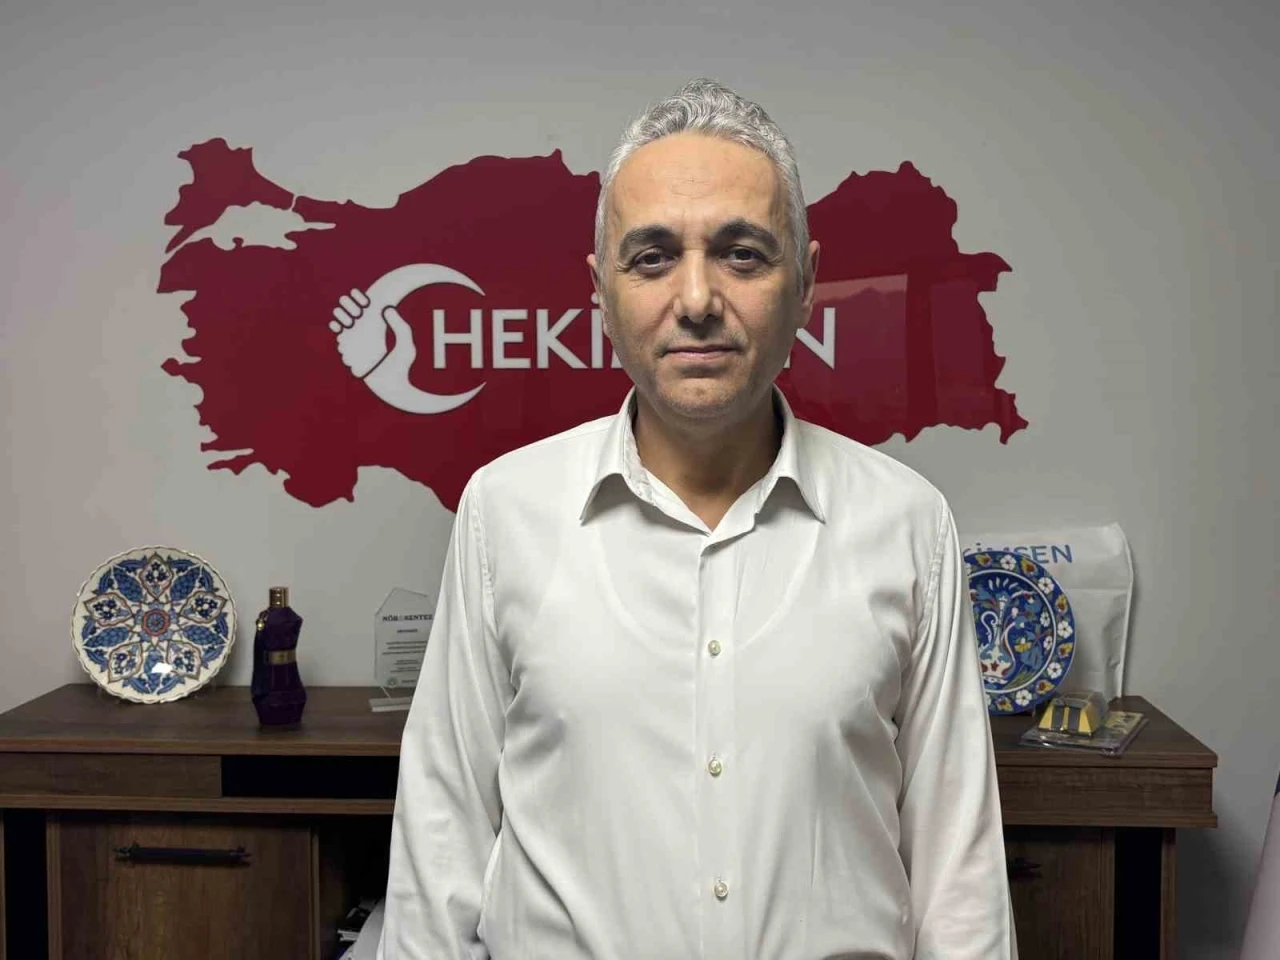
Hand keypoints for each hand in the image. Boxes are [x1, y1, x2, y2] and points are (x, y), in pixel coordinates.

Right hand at [327, 265, 487, 414]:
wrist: (392, 387)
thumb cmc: (402, 367)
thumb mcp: (405, 346)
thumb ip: (400, 327)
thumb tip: (387, 308)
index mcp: (380, 329)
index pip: (366, 309)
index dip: (359, 299)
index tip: (356, 292)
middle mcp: (368, 335)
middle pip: (353, 315)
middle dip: (347, 307)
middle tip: (350, 308)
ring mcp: (358, 344)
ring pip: (344, 326)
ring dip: (341, 319)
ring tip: (346, 321)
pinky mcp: (351, 355)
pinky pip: (340, 342)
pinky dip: (338, 335)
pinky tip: (341, 333)